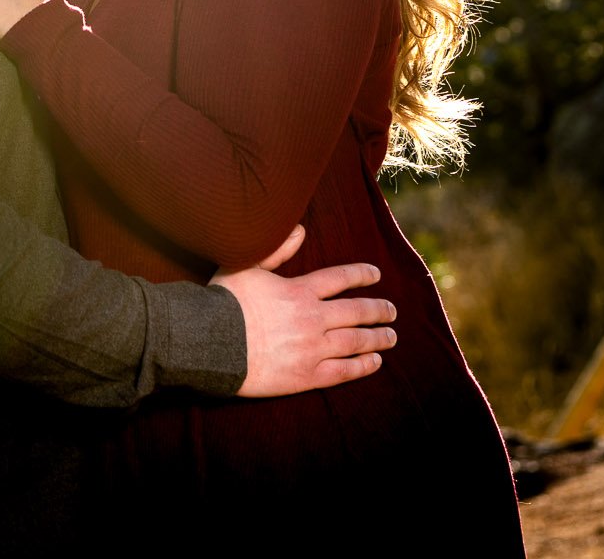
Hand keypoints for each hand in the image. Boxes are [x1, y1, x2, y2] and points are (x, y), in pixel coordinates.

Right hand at [214, 224, 395, 396]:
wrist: (211, 342)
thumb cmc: (224, 302)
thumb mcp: (245, 266)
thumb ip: (276, 250)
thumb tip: (300, 229)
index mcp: (299, 290)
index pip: (340, 279)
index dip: (361, 275)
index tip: (376, 275)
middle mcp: (312, 318)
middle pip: (356, 312)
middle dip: (378, 310)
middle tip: (392, 311)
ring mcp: (312, 348)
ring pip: (355, 342)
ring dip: (377, 338)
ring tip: (391, 337)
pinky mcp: (306, 375)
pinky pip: (343, 371)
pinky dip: (362, 366)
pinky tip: (375, 362)